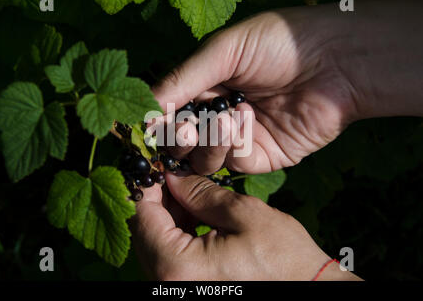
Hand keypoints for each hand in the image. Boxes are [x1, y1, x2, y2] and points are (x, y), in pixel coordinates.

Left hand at [129, 172, 360, 280]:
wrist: (308, 290)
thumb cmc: (283, 258)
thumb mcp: (243, 214)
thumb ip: (200, 193)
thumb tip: (172, 176)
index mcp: (177, 267)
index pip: (143, 217)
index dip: (147, 184)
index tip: (159, 163)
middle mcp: (167, 285)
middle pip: (144, 232)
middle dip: (157, 199)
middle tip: (175, 172)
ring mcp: (175, 289)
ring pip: (155, 245)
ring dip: (167, 215)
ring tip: (188, 190)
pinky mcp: (187, 289)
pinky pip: (169, 259)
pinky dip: (176, 234)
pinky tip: (194, 214)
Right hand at [153, 0, 422, 174]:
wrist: (334, 60)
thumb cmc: (277, 43)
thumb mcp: (223, 50)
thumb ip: (182, 80)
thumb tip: (142, 109)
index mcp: (204, 88)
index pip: (168, 113)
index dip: (157, 122)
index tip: (146, 128)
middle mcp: (216, 117)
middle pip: (181, 143)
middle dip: (178, 138)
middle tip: (184, 128)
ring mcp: (238, 141)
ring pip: (203, 159)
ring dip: (207, 142)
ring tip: (225, 119)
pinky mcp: (260, 158)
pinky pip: (234, 163)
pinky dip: (235, 145)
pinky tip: (247, 120)